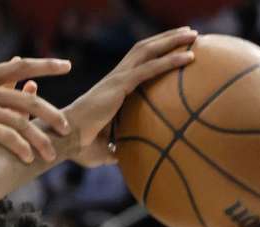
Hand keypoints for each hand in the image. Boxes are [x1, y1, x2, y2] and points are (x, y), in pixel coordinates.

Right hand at [0, 54, 71, 161]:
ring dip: (38, 138)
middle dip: (51, 114)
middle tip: (66, 126)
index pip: (20, 66)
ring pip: (20, 120)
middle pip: (27, 98)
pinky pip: (4, 135)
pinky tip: (27, 158)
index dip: (45, 65)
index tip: (65, 66)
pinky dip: (19, 147)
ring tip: (50, 153)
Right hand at [64, 27, 197, 165]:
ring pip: (148, 50)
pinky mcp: (119, 85)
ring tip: (194, 34)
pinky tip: (189, 57)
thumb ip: (118, 150)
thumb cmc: (81, 146)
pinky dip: (170, 61)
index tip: (177, 49)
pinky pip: (149, 69)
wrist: (65, 141)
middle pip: (145, 49)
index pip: (138, 63)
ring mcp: (117, 79)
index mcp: (113, 89)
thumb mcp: (106, 149)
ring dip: (172, 40)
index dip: (156, 53)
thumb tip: (126, 161)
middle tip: (191, 33)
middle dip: (168, 38)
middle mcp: (116, 78)